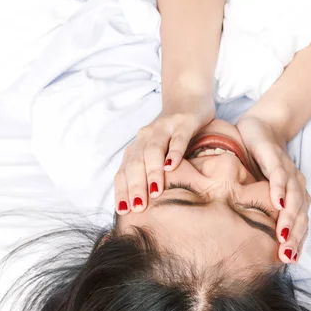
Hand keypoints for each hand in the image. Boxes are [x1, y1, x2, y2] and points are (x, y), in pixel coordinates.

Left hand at [115, 99, 214, 213]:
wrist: (188, 98)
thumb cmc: (171, 134)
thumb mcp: (157, 153)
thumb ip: (148, 172)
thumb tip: (142, 205)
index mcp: (136, 147)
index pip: (124, 171)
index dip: (122, 191)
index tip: (123, 212)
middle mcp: (146, 137)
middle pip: (136, 163)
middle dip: (136, 186)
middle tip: (139, 208)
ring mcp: (164, 128)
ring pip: (153, 150)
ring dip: (152, 171)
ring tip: (156, 191)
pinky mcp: (183, 122)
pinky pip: (178, 138)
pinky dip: (174, 152)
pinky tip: (172, 166)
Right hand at [236, 113, 310, 263]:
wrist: (260, 126)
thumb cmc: (259, 161)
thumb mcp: (258, 188)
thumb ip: (260, 206)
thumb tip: (250, 235)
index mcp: (294, 193)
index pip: (299, 222)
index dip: (296, 241)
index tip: (290, 261)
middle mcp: (296, 183)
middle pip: (299, 214)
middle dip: (294, 236)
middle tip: (286, 256)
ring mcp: (287, 169)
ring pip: (293, 197)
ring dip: (288, 217)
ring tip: (282, 235)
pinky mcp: (275, 155)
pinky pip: (280, 174)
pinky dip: (280, 188)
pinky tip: (277, 201)